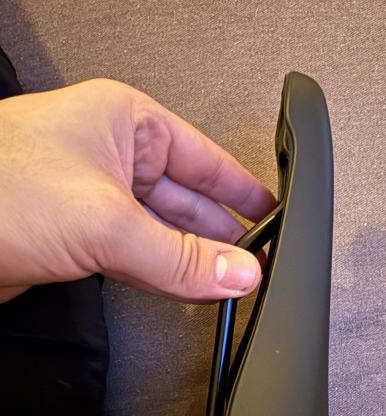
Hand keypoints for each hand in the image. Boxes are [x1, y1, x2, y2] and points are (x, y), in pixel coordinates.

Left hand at [0, 79, 275, 302]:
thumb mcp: (105, 221)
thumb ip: (178, 256)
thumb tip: (235, 273)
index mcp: (125, 123)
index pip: (204, 158)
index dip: (242, 190)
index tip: (274, 217)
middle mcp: (110, 157)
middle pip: (187, 198)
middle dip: (222, 232)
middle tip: (257, 262)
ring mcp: (93, 200)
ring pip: (162, 232)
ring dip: (194, 259)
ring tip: (233, 281)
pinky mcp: (76, 238)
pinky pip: (136, 257)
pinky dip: (163, 275)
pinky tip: (188, 287)